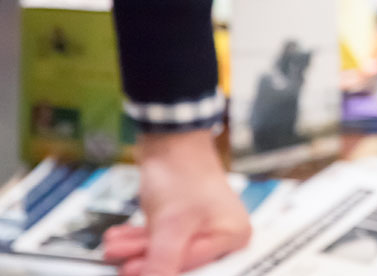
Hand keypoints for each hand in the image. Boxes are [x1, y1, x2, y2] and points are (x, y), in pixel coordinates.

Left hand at [103, 131, 250, 275]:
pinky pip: (162, 238)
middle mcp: (223, 233)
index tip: (138, 273)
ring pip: (167, 251)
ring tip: (115, 247)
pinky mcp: (184, 221)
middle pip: (182, 262)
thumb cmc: (183, 172)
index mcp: (234, 235)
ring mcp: (203, 226)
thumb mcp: (171, 224)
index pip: (198, 268)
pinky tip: (121, 238)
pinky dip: (140, 239)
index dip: (166, 273)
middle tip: (123, 264)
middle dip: (147, 261)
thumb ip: (163, 260)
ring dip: (137, 250)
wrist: (170, 139)